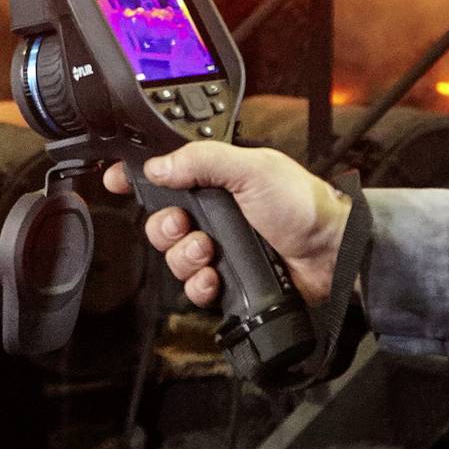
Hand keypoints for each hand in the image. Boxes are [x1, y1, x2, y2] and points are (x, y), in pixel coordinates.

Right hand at [103, 141, 352, 308]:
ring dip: (184, 256)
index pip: (166, 174)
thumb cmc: (302, 204)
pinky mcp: (227, 280)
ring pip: (174, 257)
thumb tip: (159, 165)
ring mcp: (220, 248)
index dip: (137, 178)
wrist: (331, 253)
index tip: (117, 180)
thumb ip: (202, 160)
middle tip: (184, 224)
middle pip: (161, 222)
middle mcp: (215, 214)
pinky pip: (193, 288)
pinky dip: (199, 285)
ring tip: (209, 252)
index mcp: (218, 179)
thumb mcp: (252, 168)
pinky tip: (214, 279)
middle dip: (165, 226)